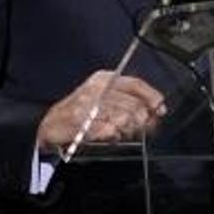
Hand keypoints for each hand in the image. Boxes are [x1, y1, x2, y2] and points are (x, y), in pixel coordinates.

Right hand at [37, 70, 165, 149]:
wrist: (52, 123)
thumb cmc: (82, 111)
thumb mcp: (105, 97)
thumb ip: (129, 100)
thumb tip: (156, 110)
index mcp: (105, 78)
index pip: (135, 83)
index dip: (151, 96)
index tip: (160, 108)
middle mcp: (97, 88)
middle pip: (132, 104)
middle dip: (141, 120)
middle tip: (139, 129)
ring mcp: (87, 104)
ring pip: (122, 118)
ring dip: (127, 130)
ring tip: (122, 132)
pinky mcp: (80, 121)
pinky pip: (108, 130)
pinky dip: (113, 136)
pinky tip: (110, 135)